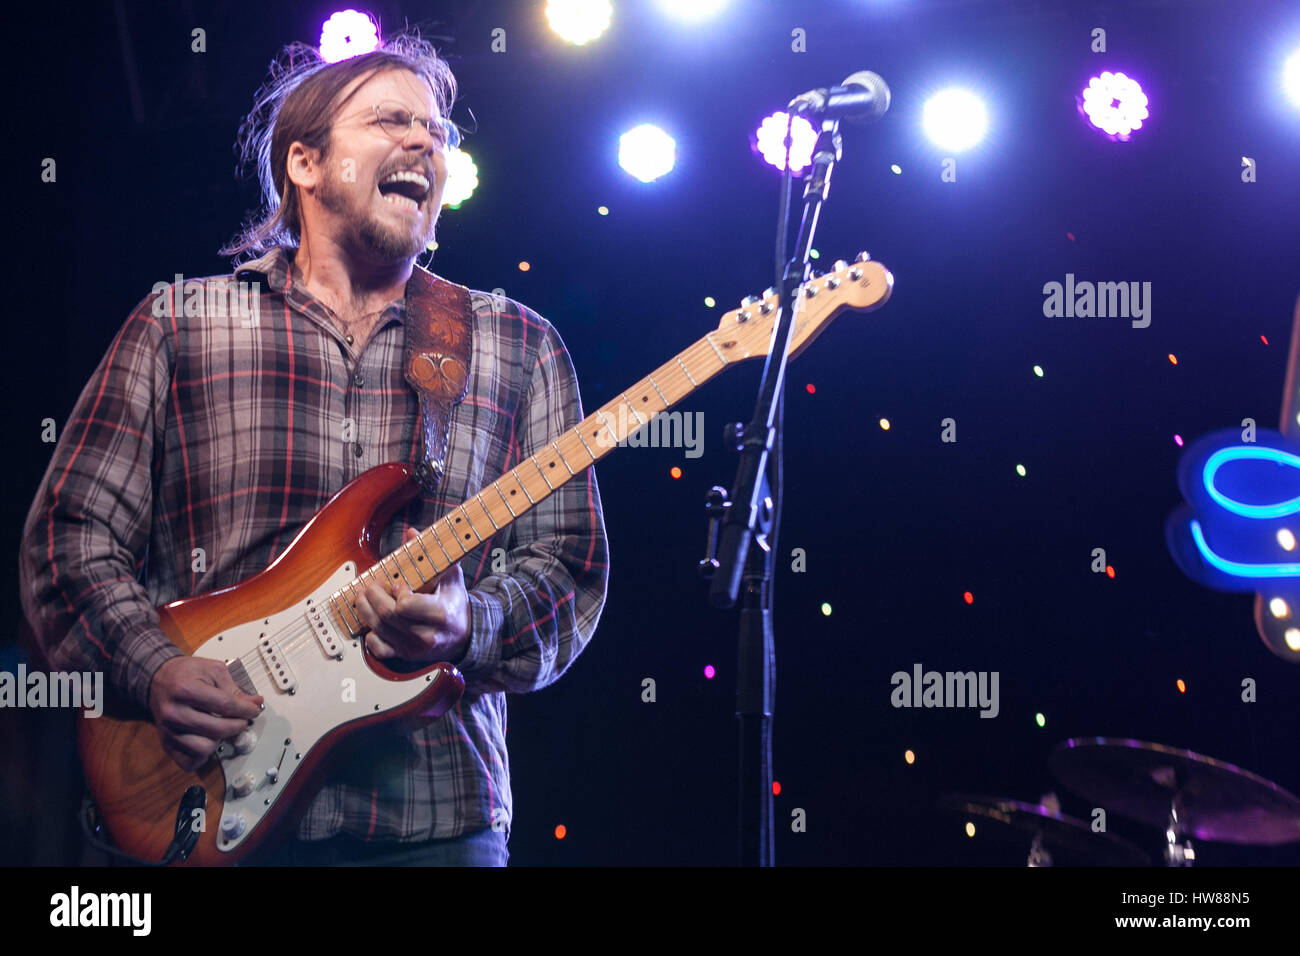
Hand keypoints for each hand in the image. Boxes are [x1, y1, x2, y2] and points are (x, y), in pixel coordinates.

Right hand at [148, 656, 263, 771]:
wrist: (158, 680)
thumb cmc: (186, 674)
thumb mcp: (212, 670)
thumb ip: (234, 688)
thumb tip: (255, 703)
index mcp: (185, 690)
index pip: (224, 705)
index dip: (245, 709)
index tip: (254, 710)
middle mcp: (174, 713)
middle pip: (217, 729)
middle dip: (238, 725)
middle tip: (242, 719)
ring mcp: (168, 731)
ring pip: (205, 749)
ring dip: (220, 740)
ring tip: (222, 728)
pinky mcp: (166, 744)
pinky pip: (190, 762)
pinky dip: (203, 755)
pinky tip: (208, 740)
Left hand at [356, 528, 470, 664]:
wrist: (462, 635)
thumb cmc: (454, 602)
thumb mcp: (450, 576)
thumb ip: (432, 554)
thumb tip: (411, 532)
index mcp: (440, 614)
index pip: (406, 605)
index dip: (397, 591)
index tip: (397, 583)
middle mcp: (427, 635)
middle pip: (388, 615)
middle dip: (373, 596)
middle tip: (371, 585)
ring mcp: (413, 648)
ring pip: (378, 629)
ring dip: (365, 610)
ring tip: (363, 596)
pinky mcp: (404, 656)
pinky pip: (379, 649)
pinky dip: (370, 635)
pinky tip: (372, 622)